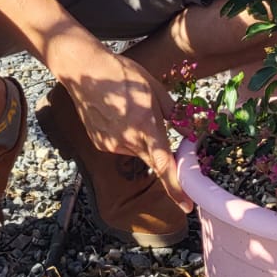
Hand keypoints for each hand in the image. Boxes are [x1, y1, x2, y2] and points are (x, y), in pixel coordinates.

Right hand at [64, 49, 191, 211]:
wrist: (85, 70)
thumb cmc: (123, 74)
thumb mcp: (156, 89)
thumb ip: (175, 114)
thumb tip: (191, 132)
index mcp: (146, 126)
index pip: (164, 165)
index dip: (176, 188)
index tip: (186, 205)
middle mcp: (128, 141)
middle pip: (152, 159)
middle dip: (162, 157)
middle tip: (160, 134)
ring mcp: (112, 145)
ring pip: (137, 151)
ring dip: (142, 140)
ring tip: (132, 111)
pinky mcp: (100, 144)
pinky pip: (122, 146)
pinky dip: (127, 137)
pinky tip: (119, 115)